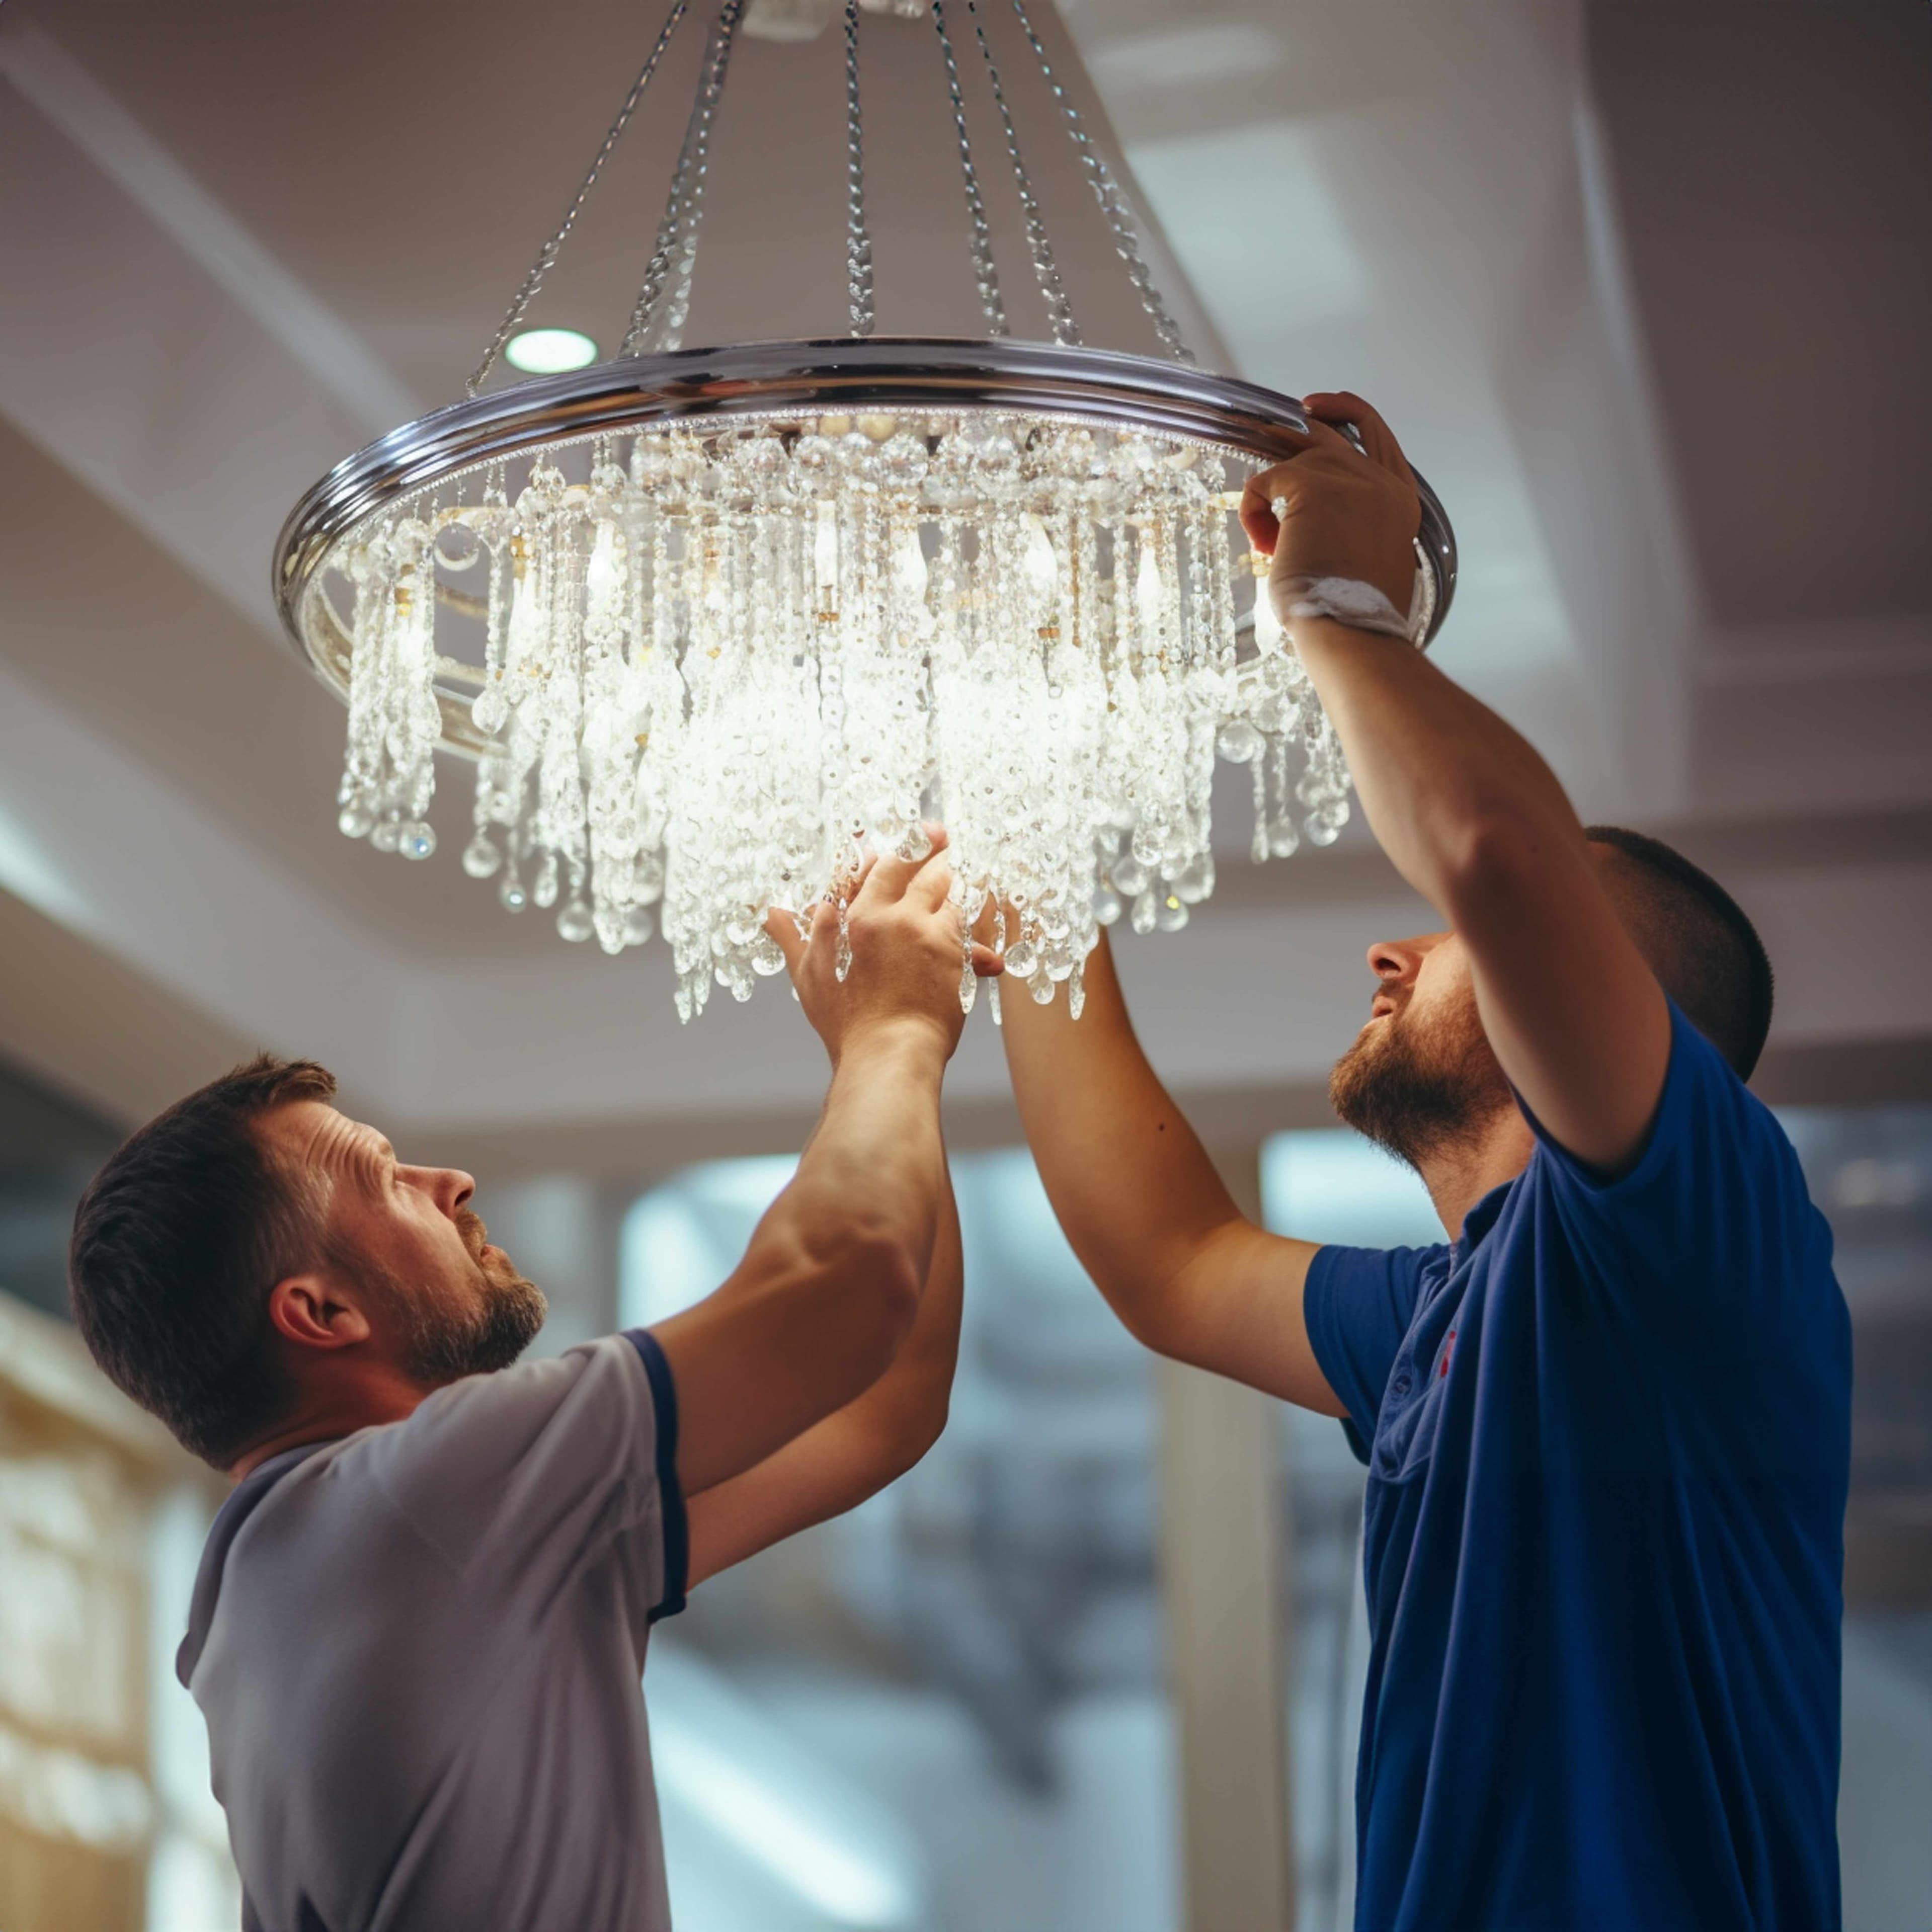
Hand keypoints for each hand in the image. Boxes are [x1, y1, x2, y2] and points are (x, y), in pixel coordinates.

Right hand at [766, 825, 1003, 1066]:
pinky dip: (974, 903)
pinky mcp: (955, 950)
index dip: (885, 847)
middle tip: (938, 832)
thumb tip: (770, 911)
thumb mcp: (810, 977)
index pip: (874, 866)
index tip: (897, 835)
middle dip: (927, 845)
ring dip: (953, 872)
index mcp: (855, 919)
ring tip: (960, 863)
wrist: (889, 1056)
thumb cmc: (847, 1025)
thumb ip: (792, 936)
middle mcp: (893, 917)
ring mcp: (926, 932)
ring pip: (946, 884)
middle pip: (915, 865)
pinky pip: (969, 915)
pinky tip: (982, 896)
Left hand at [1239, 391, 1420, 615]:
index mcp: (1399, 500)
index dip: (1346, 414)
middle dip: (1298, 427)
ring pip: (1295, 460)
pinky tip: (1264, 544)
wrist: (1354, 631)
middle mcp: (1380, 482)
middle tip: (1266, 435)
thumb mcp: (1369, 559)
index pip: (1377, 436)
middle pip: (1335, 430)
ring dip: (1272, 495)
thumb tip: (1323, 522)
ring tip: (1268, 539)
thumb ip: (1355, 525)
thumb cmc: (1358, 614)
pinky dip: (1254, 511)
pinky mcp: (1313, 487)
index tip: (1316, 411)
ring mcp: (1350, 479)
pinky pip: (1265, 482)